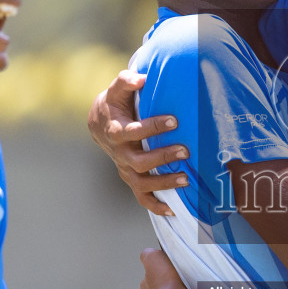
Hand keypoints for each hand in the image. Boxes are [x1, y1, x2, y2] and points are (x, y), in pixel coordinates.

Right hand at [88, 70, 187, 217]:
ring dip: (164, 183)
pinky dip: (156, 205)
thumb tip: (142, 78)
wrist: (100, 123)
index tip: (174, 121)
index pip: (134, 132)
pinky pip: (142, 197)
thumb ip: (126, 80)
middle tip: (185, 151)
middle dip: (163, 157)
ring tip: (186, 179)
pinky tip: (174, 210)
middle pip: (140, 162)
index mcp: (116, 131)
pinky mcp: (132, 179)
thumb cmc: (116, 103)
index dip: (153, 127)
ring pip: (142, 183)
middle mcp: (120, 154)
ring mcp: (125, 169)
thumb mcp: (118, 89)